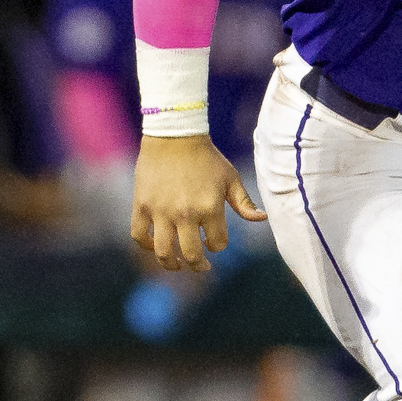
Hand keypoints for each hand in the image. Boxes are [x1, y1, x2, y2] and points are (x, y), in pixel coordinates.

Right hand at [132, 135, 263, 272]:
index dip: (217, 246)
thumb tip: (262, 219)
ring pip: (164, 252)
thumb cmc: (206, 157)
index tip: (213, 242)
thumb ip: (244, 202)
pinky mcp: (141, 205)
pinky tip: (154, 245)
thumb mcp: (230, 178)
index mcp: (210, 207)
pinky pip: (139, 235)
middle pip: (191, 254)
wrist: (174, 135)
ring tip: (177, 265)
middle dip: (198, 265)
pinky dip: (145, 246)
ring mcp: (161, 211)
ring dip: (171, 264)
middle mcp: (185, 213)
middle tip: (200, 266)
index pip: (218, 243)